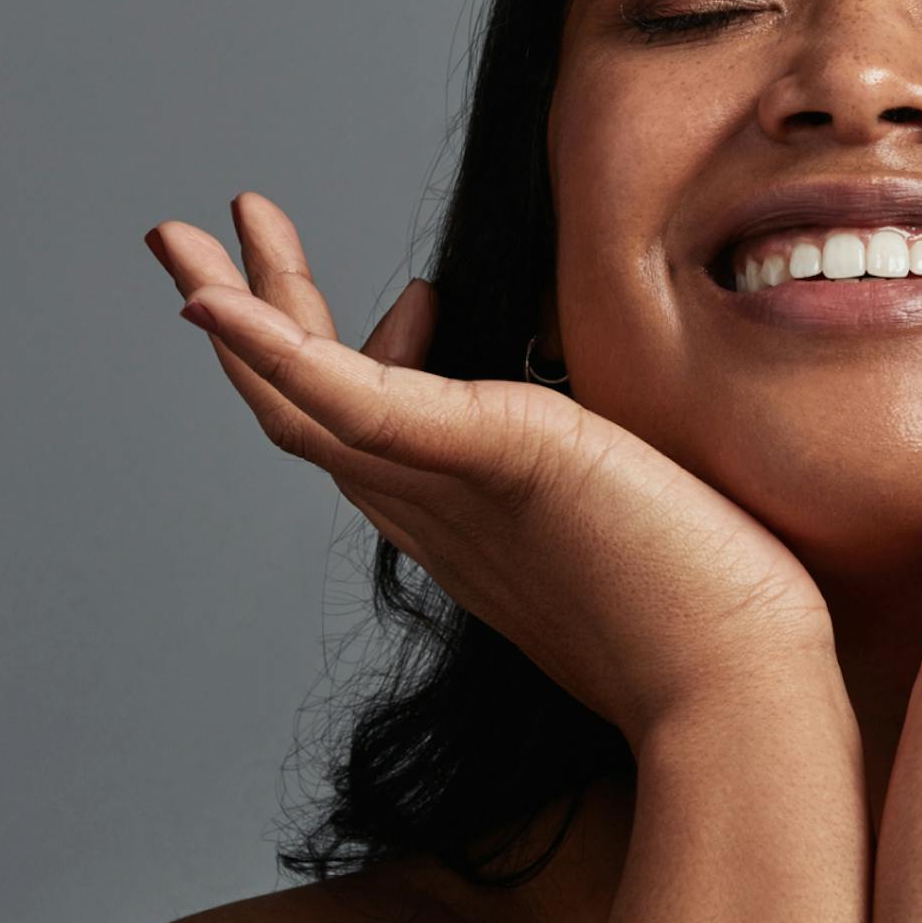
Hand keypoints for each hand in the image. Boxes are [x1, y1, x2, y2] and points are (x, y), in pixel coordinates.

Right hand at [148, 193, 838, 734]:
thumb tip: (570, 384)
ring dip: (238, 307)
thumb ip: (586, 450)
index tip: (422, 287)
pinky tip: (217, 300)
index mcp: (461, 519)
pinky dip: (276, 348)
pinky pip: (351, 402)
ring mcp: (447, 491)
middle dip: (245, 322)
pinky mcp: (489, 459)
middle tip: (185, 239)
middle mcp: (433, 510)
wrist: (740, 688)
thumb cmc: (715, 609)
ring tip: (181, 233)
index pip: (366, 430)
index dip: (355, 355)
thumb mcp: (634, 497)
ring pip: (303, 401)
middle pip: (301, 411)